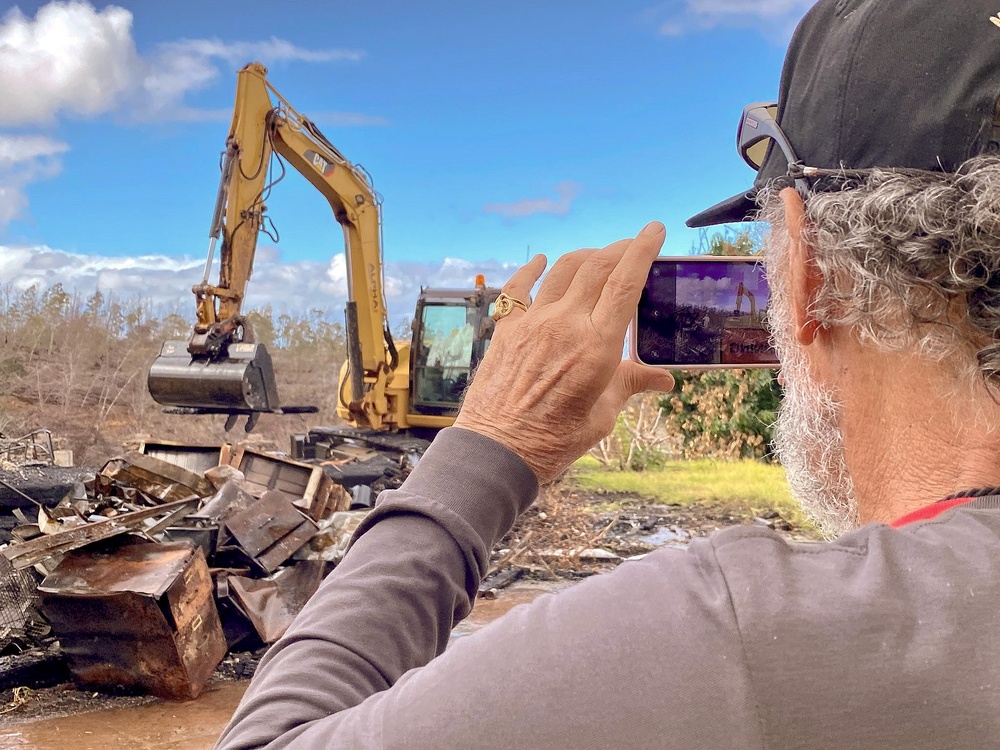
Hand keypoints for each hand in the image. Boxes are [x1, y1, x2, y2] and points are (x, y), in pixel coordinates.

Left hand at [455, 222, 674, 483]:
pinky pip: (518, 289)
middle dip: (619, 248)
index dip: (642, 250)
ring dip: (585, 256)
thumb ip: (629, 385)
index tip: (654, 231)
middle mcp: (565, 325)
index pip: (625, 282)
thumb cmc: (553, 441)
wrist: (497, 451)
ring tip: (598, 256)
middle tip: (633, 245)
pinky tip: (540, 262)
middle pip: (596, 267)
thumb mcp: (602, 416)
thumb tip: (663, 380)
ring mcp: (532, 324)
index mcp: (596, 346)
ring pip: (562, 270)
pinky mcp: (506, 331)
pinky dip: (531, 270)